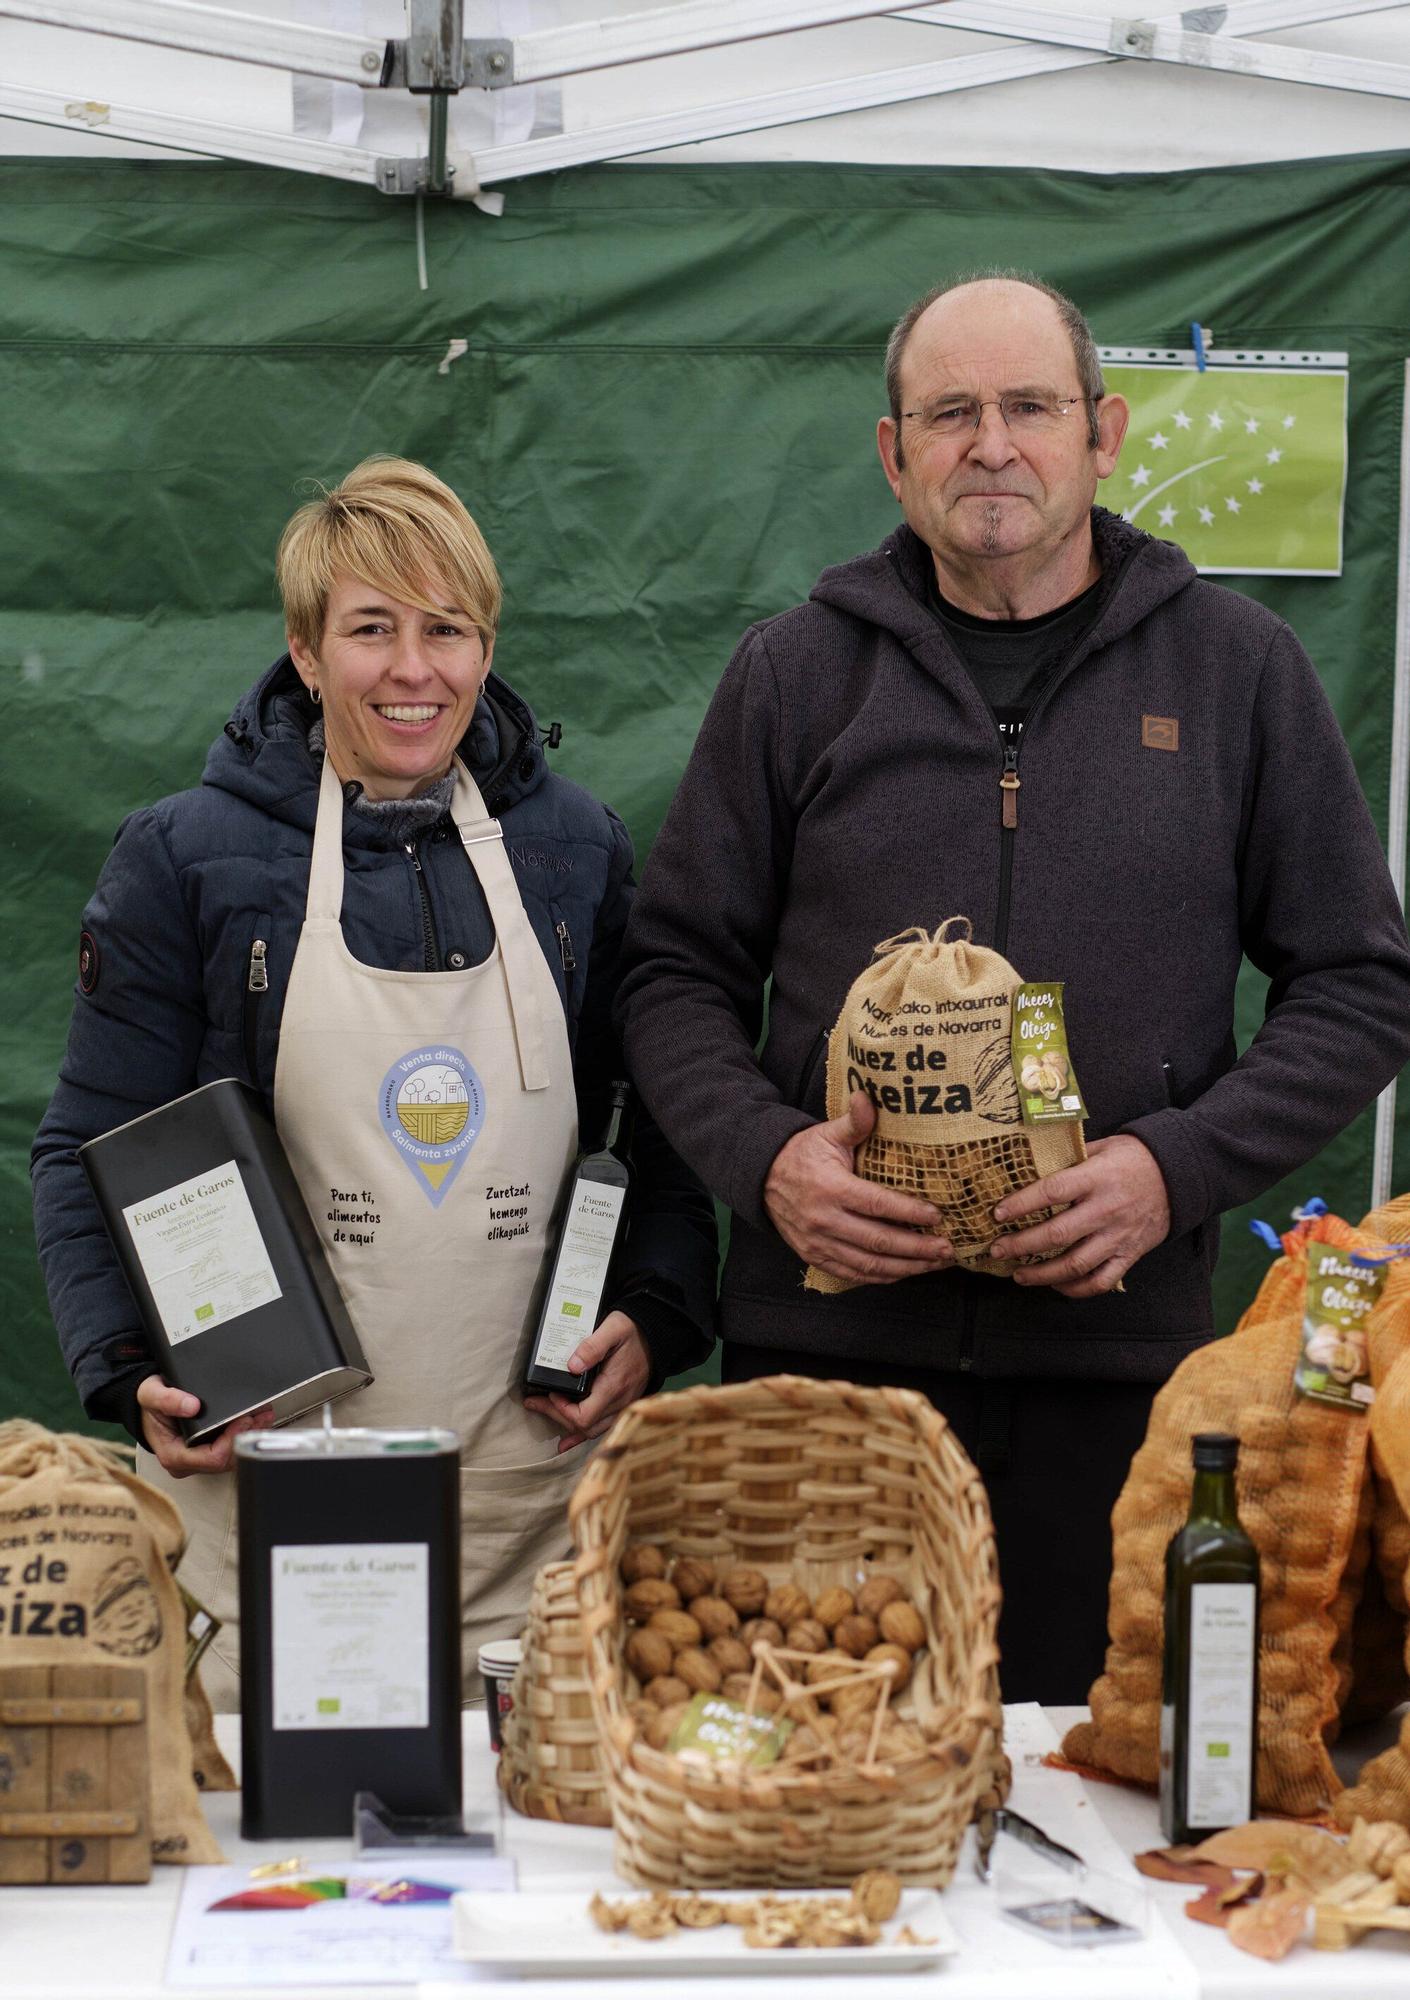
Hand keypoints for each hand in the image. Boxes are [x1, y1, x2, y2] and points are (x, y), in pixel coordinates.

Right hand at [136, 1374, 274, 1475]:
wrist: (145, 1407)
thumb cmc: (148, 1406)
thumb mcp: (151, 1395)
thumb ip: (168, 1399)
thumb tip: (191, 1406)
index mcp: (173, 1455)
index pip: (212, 1458)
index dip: (232, 1440)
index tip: (244, 1419)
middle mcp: (187, 1463)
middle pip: (226, 1460)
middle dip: (245, 1437)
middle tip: (260, 1416)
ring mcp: (197, 1461)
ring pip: (231, 1458)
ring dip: (248, 1437)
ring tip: (263, 1416)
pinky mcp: (206, 1454)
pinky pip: (229, 1451)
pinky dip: (243, 1436)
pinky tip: (254, 1422)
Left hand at [522, 1311, 650, 1453]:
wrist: (657, 1335)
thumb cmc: (633, 1331)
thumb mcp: (613, 1329)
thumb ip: (592, 1346)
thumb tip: (572, 1365)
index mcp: (614, 1386)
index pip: (584, 1416)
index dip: (562, 1409)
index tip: (551, 1393)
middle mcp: (620, 1402)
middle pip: (583, 1426)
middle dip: (555, 1415)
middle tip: (534, 1402)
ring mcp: (623, 1406)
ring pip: (592, 1430)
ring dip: (566, 1424)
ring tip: (545, 1413)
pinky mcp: (623, 1404)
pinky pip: (602, 1426)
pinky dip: (583, 1434)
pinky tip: (568, 1439)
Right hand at [763, 1089, 952, 1284]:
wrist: (763, 1178)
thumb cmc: (802, 1154)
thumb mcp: (826, 1134)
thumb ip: (853, 1121)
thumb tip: (868, 1097)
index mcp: (830, 1188)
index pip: (877, 1204)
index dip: (909, 1212)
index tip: (937, 1216)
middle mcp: (824, 1220)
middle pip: (878, 1242)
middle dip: (918, 1248)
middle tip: (948, 1248)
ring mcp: (818, 1243)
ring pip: (869, 1264)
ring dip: (906, 1267)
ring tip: (935, 1262)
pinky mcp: (815, 1257)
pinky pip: (853, 1273)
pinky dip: (882, 1276)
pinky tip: (906, 1271)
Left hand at [987, 1134, 1170, 1295]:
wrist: (1180, 1175)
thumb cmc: (1133, 1157)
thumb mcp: (1102, 1146)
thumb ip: (1069, 1158)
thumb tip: (1030, 1164)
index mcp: (1097, 1177)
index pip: (1052, 1192)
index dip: (1021, 1203)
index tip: (997, 1212)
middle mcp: (1106, 1209)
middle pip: (1058, 1234)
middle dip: (1022, 1245)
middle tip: (998, 1250)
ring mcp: (1119, 1235)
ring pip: (1076, 1264)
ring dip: (1043, 1274)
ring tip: (1019, 1275)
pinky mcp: (1130, 1254)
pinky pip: (1101, 1281)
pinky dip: (1076, 1289)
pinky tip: (1056, 1285)